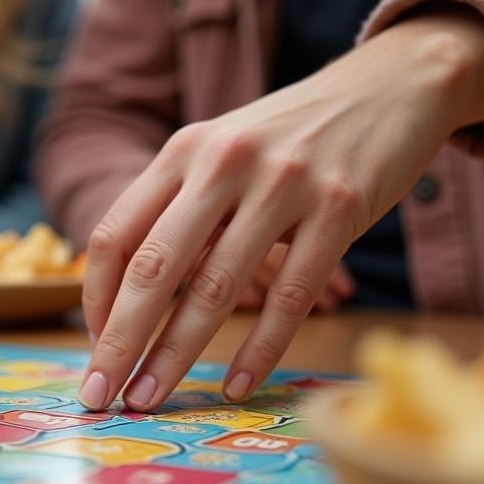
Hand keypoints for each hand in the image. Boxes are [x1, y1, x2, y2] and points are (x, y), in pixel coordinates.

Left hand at [78, 9, 483, 411]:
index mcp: (182, 150)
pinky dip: (260, 348)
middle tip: (98, 396)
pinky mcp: (340, 208)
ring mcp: (283, 184)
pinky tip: (237, 385)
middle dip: (120, 341)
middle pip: (153, 267)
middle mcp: (222, 163)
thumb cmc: (290, 137)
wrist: (388, 85)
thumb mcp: (222, 154)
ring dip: (176, 355)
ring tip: (150, 398)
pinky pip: (290, 294)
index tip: (94, 347)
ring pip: (216, 288)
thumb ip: (179, 211)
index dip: (95, 299)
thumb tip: (132, 300)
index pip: (115, 235)